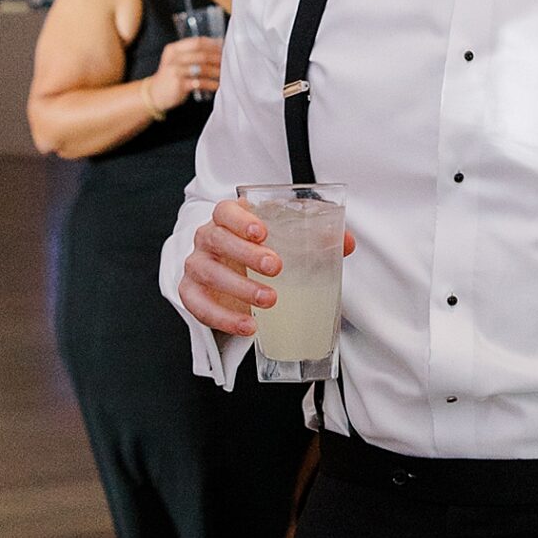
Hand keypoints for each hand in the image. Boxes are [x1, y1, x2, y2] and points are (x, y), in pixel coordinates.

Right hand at [148, 35, 222, 112]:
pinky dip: (211, 84)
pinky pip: (199, 83)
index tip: (225, 48)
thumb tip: (218, 47)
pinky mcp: (178, 84)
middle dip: (217, 58)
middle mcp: (174, 58)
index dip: (213, 44)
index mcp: (174, 49)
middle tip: (229, 62)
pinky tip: (218, 86)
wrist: (155, 94)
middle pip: (201, 54)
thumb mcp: (177, 61)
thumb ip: (192, 54)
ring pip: (201, 68)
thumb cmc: (172, 77)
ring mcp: (175, 71)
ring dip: (216, 72)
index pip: (197, 42)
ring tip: (226, 75)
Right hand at [179, 194, 355, 338]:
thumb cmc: (259, 251)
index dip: (240, 220)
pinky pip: (200, 306)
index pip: (225, 211)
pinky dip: (224, 319)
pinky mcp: (192, 294)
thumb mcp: (285, 240)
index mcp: (228, 220)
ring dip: (240, 287)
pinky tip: (249, 326)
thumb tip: (345, 241)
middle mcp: (207, 239)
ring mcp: (197, 266)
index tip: (262, 232)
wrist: (231, 275)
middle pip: (217, 239)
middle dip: (245, 253)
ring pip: (209, 272)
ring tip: (269, 300)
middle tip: (275, 267)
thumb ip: (314, 237)